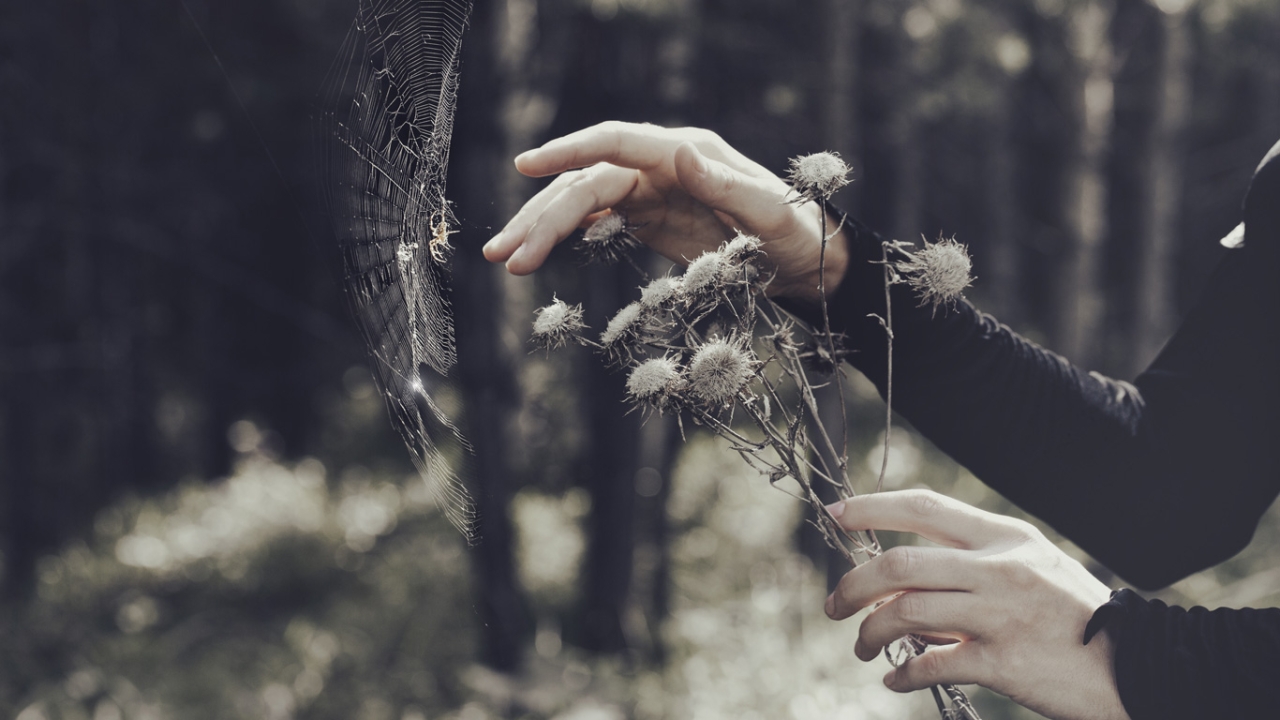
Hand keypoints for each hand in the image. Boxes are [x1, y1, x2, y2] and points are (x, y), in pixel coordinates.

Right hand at [483, 121, 847, 302]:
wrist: (804, 260)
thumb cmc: (796, 233)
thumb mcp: (771, 214)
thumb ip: (728, 187)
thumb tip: (680, 155)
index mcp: (686, 153)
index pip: (616, 143)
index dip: (569, 151)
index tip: (525, 167)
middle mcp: (660, 167)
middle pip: (587, 182)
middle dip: (542, 216)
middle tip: (504, 254)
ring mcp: (650, 194)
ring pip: (581, 203)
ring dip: (542, 229)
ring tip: (504, 259)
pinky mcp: (646, 221)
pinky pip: (594, 223)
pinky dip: (563, 237)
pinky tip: (533, 255)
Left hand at [825, 489, 1129, 719]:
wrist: (1140, 666)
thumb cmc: (1077, 618)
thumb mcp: (1035, 568)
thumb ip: (975, 563)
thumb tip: (903, 581)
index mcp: (1005, 537)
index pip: (924, 507)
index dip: (872, 507)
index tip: (835, 513)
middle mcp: (1000, 568)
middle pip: (900, 563)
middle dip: (854, 584)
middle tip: (834, 604)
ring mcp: (1001, 614)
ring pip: (906, 613)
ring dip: (870, 632)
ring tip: (863, 647)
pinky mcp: (1004, 663)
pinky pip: (932, 664)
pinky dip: (903, 674)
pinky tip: (896, 680)